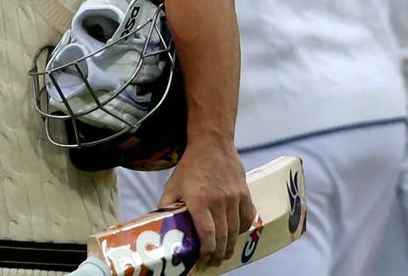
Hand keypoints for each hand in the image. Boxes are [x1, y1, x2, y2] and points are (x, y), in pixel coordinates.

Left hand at [158, 138, 254, 266]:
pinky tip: (236, 235)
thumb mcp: (172, 184)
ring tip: (225, 255)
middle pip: (223, 236)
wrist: (212, 144)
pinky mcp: (244, 193)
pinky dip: (243, 229)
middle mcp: (218, 201)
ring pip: (235, 229)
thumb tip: (160, 222)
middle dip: (219, 254)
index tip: (204, 259)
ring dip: (231, 245)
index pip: (207, 233)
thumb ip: (166, 204)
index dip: (207, 250)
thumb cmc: (190, 166)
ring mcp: (234, 197)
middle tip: (214, 262)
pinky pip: (247, 217)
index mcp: (199, 200)